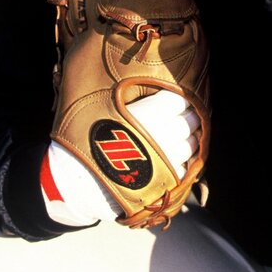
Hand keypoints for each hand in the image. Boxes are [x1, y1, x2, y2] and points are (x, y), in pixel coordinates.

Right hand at [41, 89, 199, 225]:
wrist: (78, 180)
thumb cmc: (89, 141)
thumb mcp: (107, 109)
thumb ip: (135, 101)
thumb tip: (156, 88)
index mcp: (148, 115)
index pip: (178, 100)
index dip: (181, 98)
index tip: (180, 98)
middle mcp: (162, 136)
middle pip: (189, 121)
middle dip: (191, 116)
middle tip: (188, 113)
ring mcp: (166, 160)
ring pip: (192, 145)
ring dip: (192, 138)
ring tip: (186, 135)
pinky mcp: (166, 182)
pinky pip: (185, 168)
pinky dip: (185, 161)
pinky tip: (177, 157)